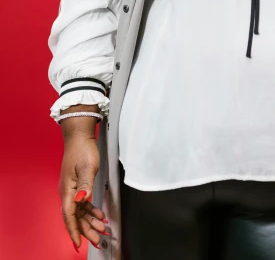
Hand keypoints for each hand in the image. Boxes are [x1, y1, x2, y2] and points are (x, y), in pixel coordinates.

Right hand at [59, 137, 108, 251]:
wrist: (79, 137)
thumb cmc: (82, 149)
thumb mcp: (88, 167)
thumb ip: (86, 184)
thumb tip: (81, 199)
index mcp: (67, 190)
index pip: (69, 216)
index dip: (74, 231)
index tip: (79, 243)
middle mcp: (68, 192)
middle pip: (75, 217)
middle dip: (86, 230)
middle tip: (98, 239)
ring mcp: (72, 190)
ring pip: (80, 212)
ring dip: (90, 221)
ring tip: (102, 229)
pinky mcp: (77, 186)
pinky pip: (83, 204)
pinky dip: (91, 211)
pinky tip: (99, 215)